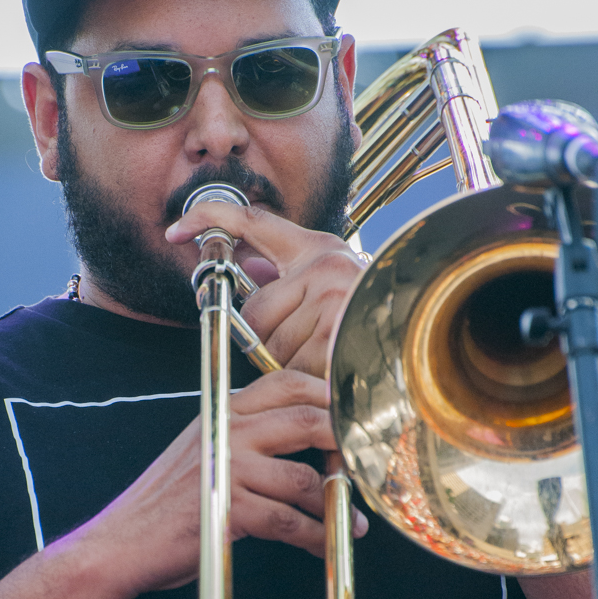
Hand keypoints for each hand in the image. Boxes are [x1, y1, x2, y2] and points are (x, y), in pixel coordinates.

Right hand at [62, 369, 367, 598]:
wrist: (122, 542)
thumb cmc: (167, 504)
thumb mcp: (203, 452)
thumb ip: (246, 437)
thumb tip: (307, 439)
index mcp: (223, 409)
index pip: (287, 382)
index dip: (329, 395)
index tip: (355, 417)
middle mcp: (227, 429)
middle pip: (307, 418)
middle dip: (345, 443)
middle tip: (367, 464)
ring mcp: (227, 466)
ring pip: (304, 477)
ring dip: (335, 504)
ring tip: (353, 520)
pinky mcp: (229, 507)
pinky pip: (289, 521)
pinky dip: (314, 536)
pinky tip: (324, 544)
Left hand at [166, 200, 363, 378]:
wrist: (423, 335)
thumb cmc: (372, 316)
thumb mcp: (331, 285)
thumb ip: (287, 280)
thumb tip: (247, 269)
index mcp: (318, 249)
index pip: (253, 221)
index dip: (209, 218)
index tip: (174, 229)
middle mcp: (326, 264)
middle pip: (254, 314)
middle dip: (269, 341)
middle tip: (303, 345)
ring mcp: (333, 296)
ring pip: (271, 346)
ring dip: (290, 365)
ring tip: (325, 357)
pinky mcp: (337, 330)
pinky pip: (292, 367)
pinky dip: (306, 380)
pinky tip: (331, 372)